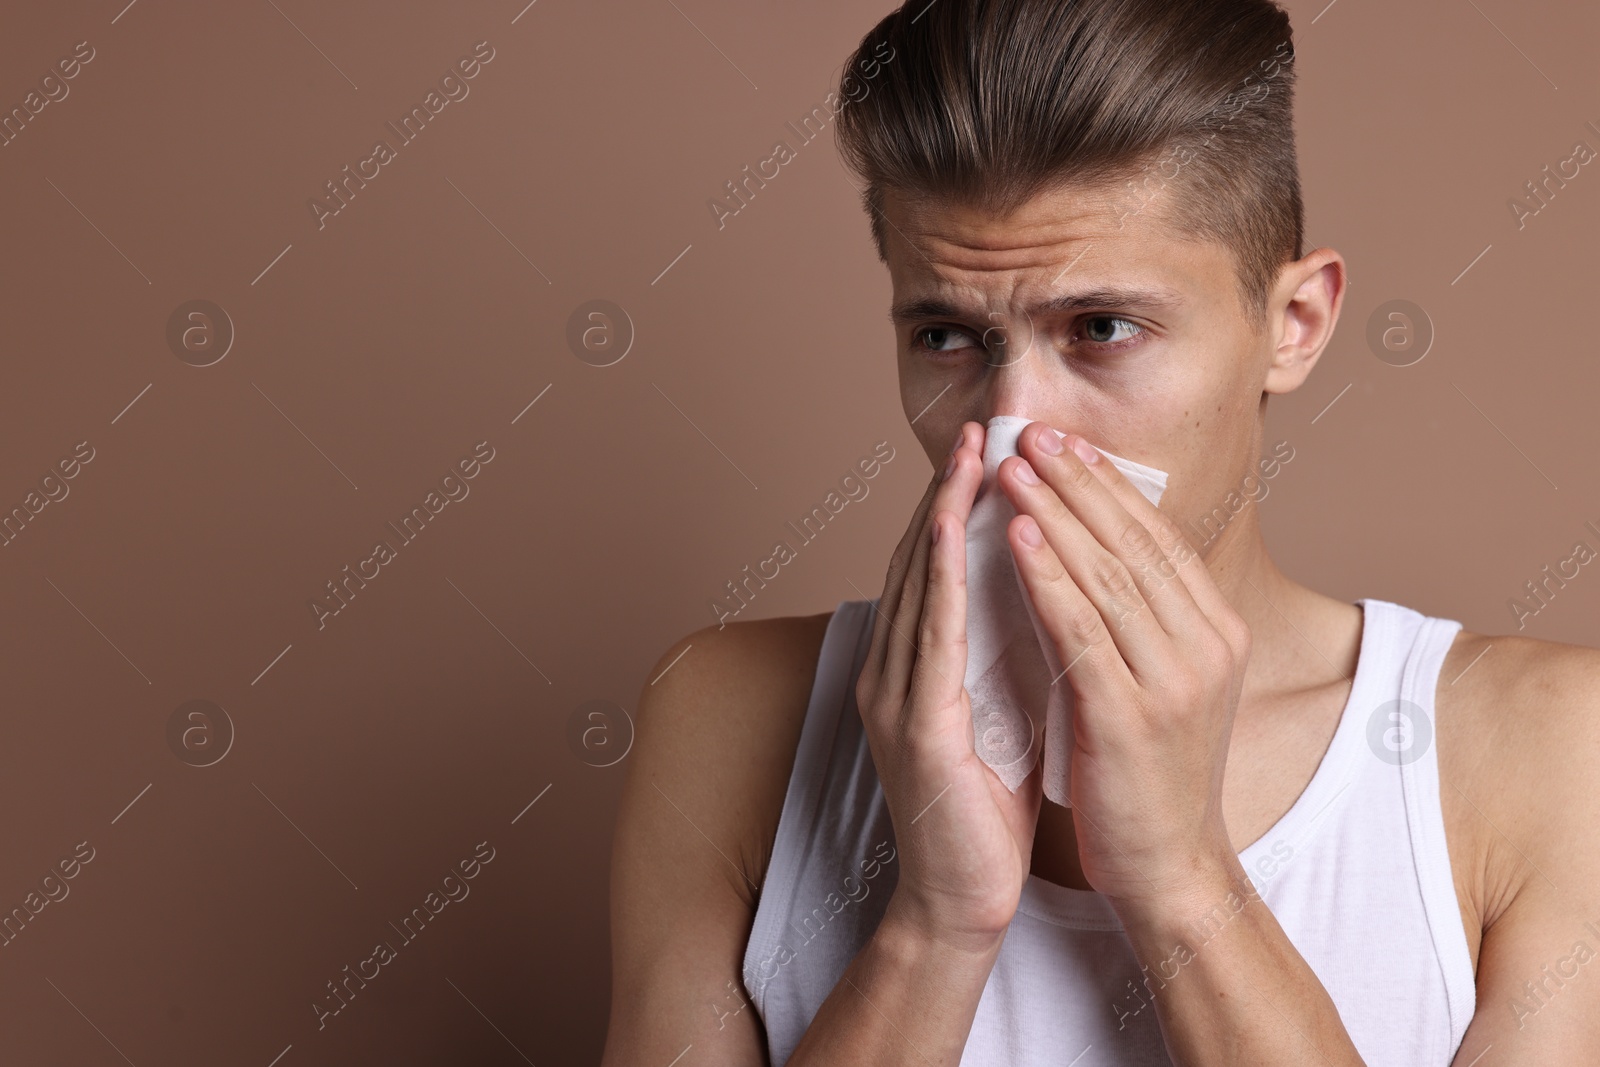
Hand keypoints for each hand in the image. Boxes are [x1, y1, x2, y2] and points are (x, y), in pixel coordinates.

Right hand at [856, 421, 1043, 954]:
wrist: (958, 900)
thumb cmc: (985, 812)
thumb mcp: (998, 715)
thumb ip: (1001, 656)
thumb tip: (1038, 594)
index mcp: (911, 670)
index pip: (933, 569)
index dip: (956, 505)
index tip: (990, 450)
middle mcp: (890, 672)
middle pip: (918, 560)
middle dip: (947, 490)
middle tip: (979, 426)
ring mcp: (894, 696)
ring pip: (918, 584)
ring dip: (942, 513)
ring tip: (970, 455)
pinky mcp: (913, 725)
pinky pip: (929, 636)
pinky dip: (940, 575)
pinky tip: (955, 531)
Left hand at [998, 421, 1252, 908]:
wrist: (1170, 867)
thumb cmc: (1151, 770)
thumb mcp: (1162, 679)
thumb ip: (1143, 618)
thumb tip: (1098, 547)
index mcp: (1216, 631)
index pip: (1156, 536)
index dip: (1106, 483)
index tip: (1060, 441)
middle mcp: (1206, 645)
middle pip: (1133, 541)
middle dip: (1075, 480)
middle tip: (1027, 432)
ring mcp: (1173, 680)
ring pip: (1107, 574)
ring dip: (1053, 513)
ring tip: (1009, 467)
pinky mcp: (1131, 715)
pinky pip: (1081, 629)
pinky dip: (1046, 577)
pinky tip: (1014, 539)